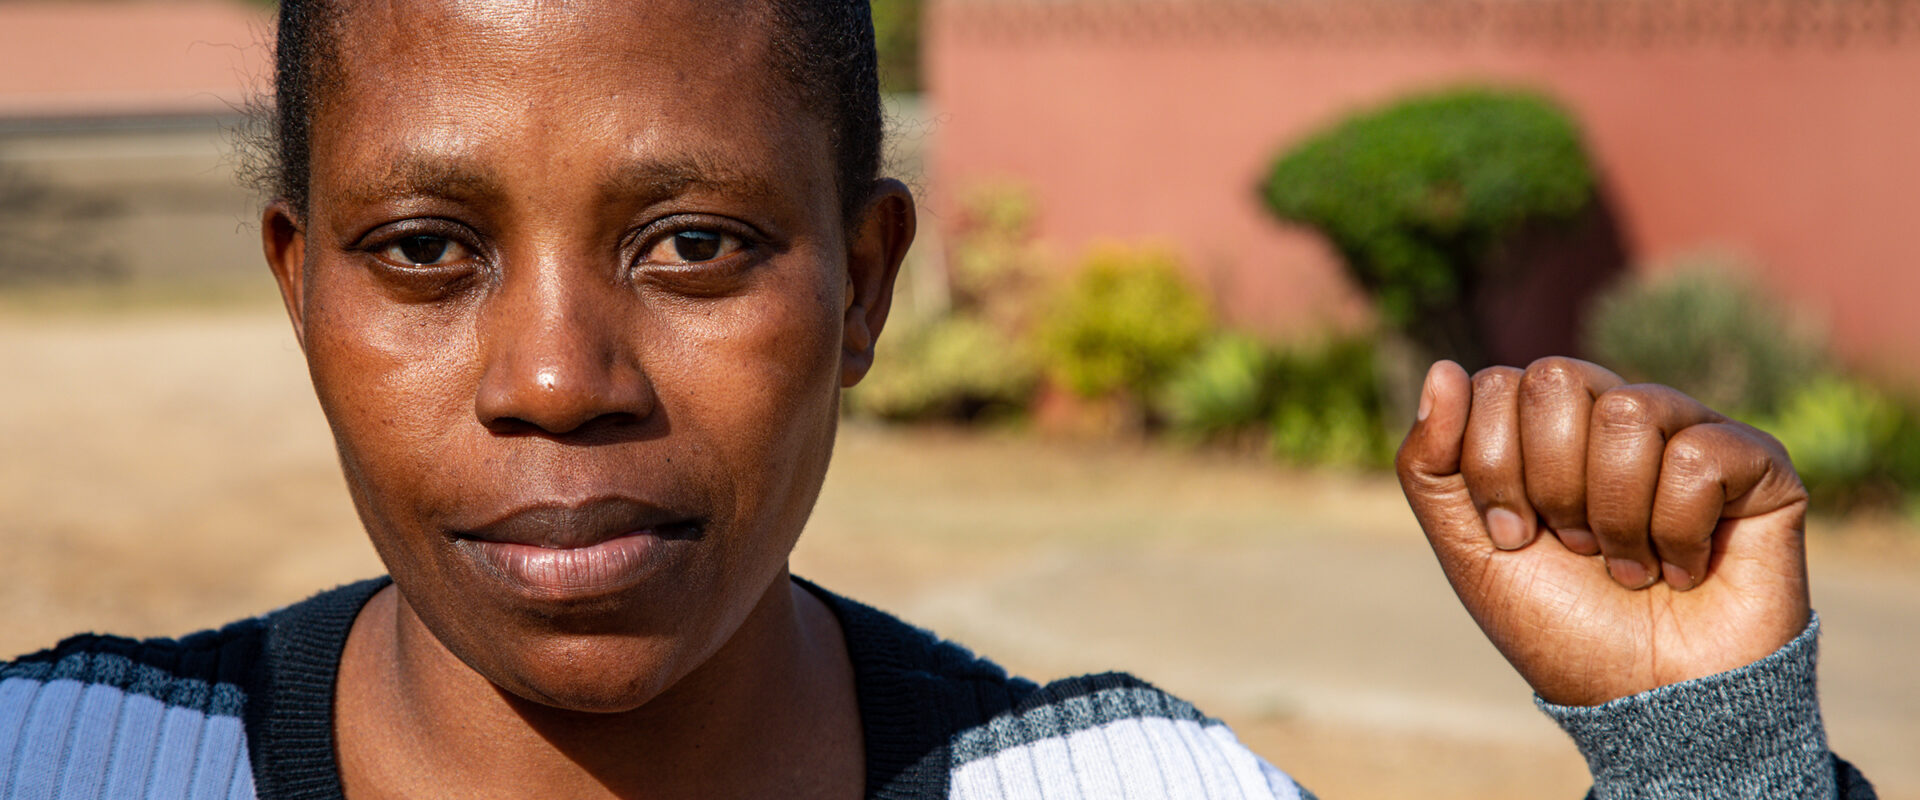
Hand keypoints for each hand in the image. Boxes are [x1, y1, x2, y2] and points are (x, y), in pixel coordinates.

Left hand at [1396, 358, 1810, 706]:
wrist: (1647, 699)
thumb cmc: (1560, 623)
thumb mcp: (1470, 547)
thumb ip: (1431, 462)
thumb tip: (1443, 368)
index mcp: (1547, 426)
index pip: (1497, 384)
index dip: (1495, 469)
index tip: (1517, 535)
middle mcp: (1617, 414)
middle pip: (1556, 379)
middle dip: (1551, 484)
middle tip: (1576, 546)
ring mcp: (1689, 429)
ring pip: (1628, 410)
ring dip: (1614, 516)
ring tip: (1630, 564)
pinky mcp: (1757, 460)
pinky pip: (1699, 453)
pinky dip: (1677, 531)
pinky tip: (1686, 568)